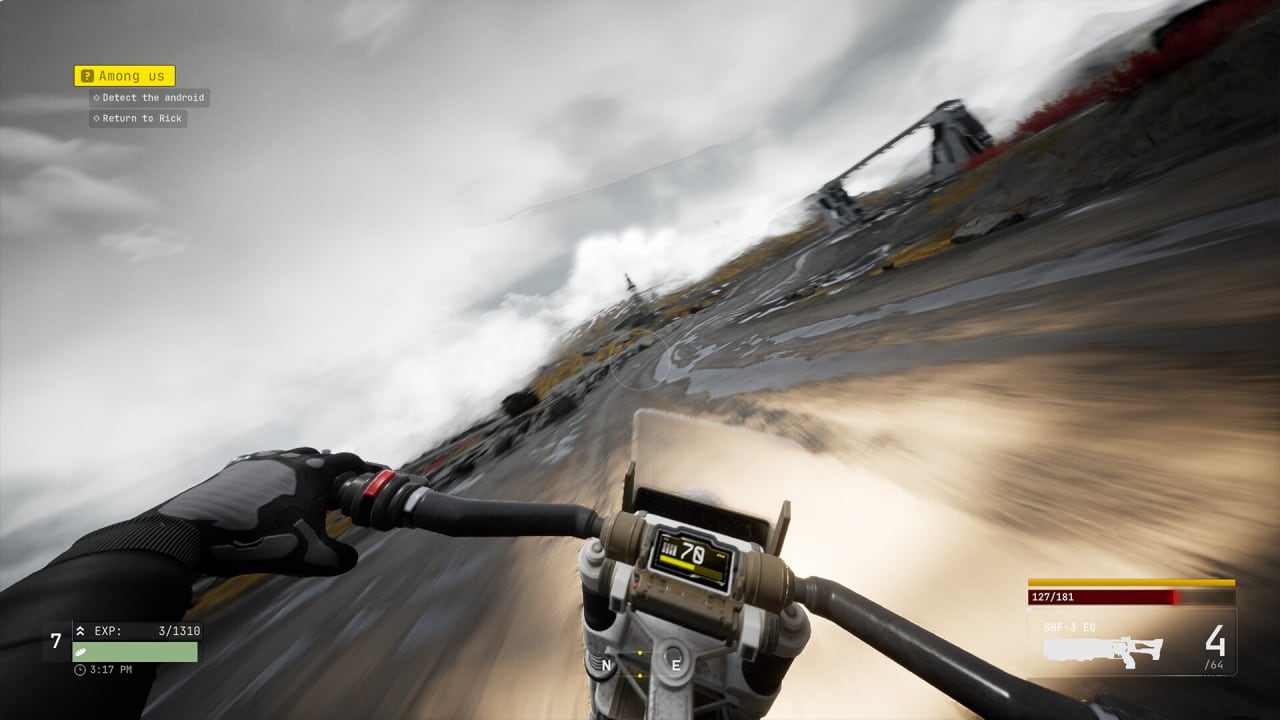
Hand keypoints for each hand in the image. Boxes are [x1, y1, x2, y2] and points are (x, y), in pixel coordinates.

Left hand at [156, 448, 383, 576]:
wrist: (198, 530)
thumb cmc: (262, 540)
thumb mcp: (312, 558)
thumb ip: (341, 559)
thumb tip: (352, 559)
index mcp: (312, 472)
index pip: (348, 462)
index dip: (364, 469)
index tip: (373, 475)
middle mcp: (287, 459)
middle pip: (318, 458)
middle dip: (332, 472)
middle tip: (338, 491)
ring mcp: (258, 462)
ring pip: (289, 460)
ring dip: (302, 473)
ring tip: (304, 493)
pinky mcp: (234, 470)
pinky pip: (263, 467)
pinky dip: (274, 477)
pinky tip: (269, 494)